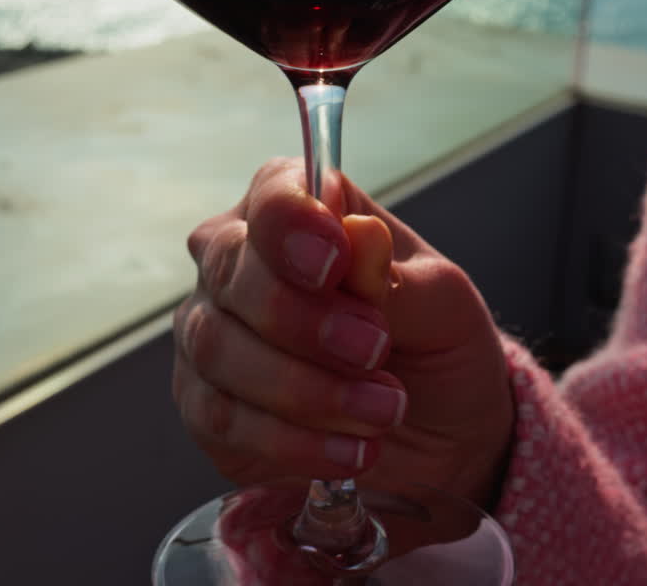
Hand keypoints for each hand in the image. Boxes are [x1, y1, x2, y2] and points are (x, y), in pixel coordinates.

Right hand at [173, 157, 513, 509]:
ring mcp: (211, 330)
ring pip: (219, 348)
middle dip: (304, 321)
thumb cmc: (436, 342)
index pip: (272, 195)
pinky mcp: (204, 404)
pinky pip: (219, 419)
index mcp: (301, 210)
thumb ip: (393, 273)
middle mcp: (239, 259)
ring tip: (383, 410)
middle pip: (232, 271)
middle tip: (375, 351)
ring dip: (307, 390)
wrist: (442, 433)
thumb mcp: (443, 302)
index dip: (291, 225)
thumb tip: (358, 234)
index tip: (332, 263)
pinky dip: (290, 442)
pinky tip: (348, 451)